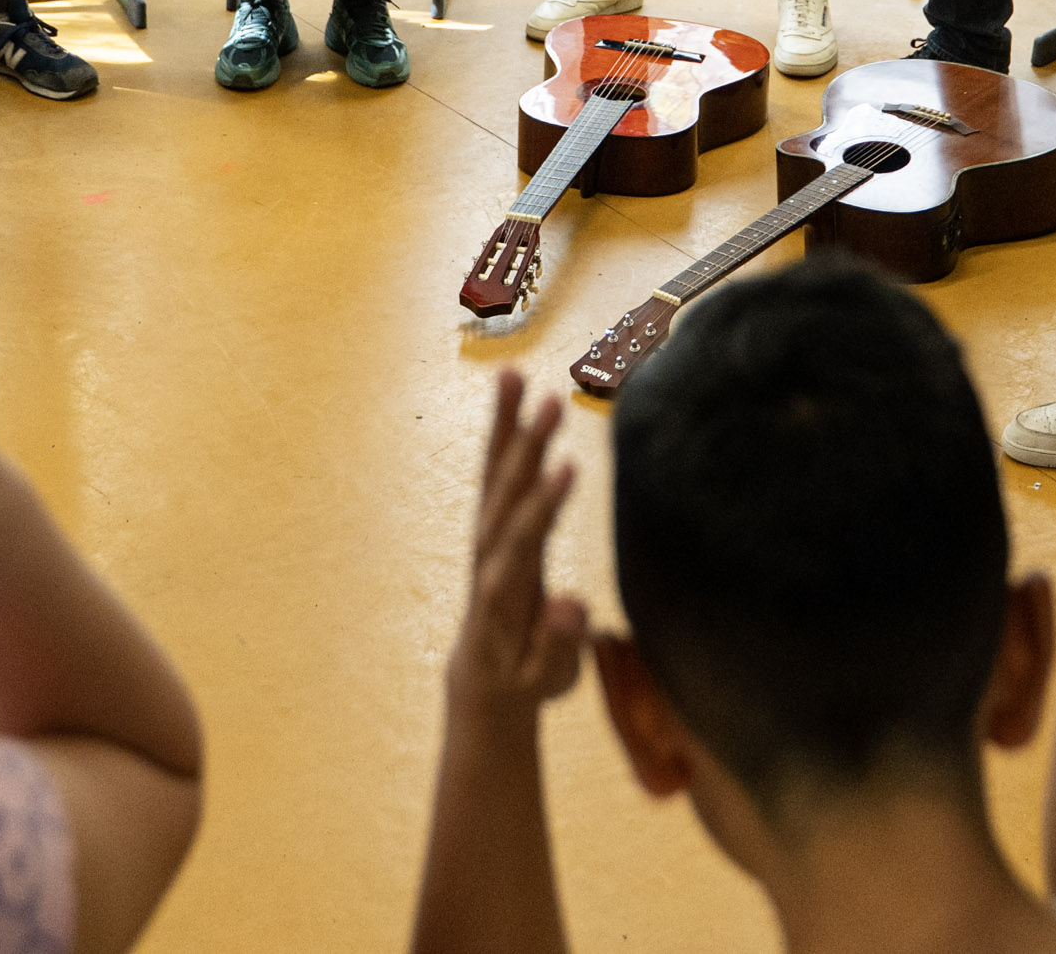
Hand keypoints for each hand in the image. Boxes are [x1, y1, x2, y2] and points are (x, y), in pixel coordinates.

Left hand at [446, 368, 586, 725]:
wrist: (487, 679)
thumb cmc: (527, 678)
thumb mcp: (549, 677)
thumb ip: (558, 644)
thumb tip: (569, 608)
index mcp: (504, 594)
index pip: (522, 544)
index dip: (541, 507)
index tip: (567, 467)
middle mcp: (489, 557)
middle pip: (504, 499)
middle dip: (526, 451)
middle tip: (552, 403)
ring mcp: (486, 536)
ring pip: (493, 476)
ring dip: (504, 427)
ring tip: (513, 375)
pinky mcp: (492, 523)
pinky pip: (494, 471)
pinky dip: (500, 430)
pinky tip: (509, 387)